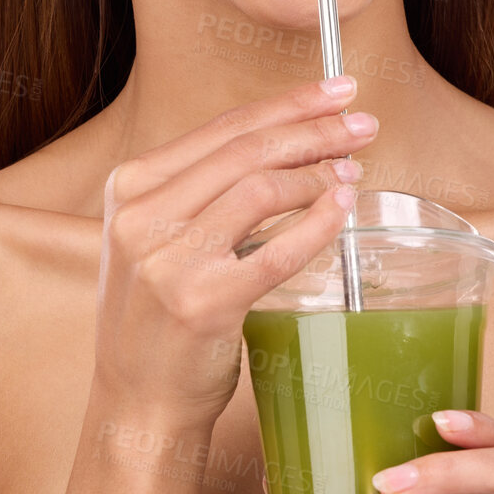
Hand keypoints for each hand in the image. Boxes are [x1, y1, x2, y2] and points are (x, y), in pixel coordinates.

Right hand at [90, 73, 373, 429]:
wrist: (138, 402)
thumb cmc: (160, 315)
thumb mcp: (157, 236)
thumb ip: (204, 188)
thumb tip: (293, 140)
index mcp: (129, 186)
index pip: (223, 126)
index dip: (288, 102)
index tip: (336, 91)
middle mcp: (141, 216)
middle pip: (247, 149)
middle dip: (315, 129)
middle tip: (363, 124)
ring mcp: (168, 260)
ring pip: (262, 188)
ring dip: (319, 174)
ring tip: (353, 171)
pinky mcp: (202, 303)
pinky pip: (277, 250)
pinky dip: (318, 223)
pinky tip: (342, 210)